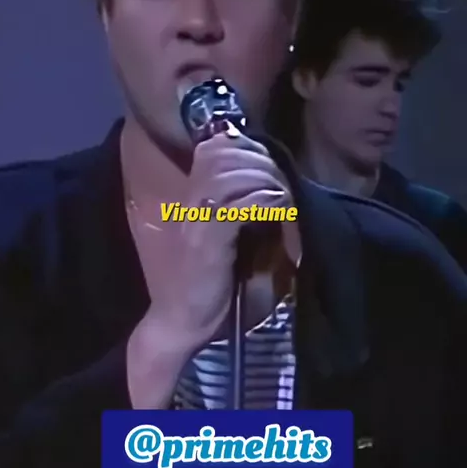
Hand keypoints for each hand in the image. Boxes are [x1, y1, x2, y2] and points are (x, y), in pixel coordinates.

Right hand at [143, 130, 294, 352]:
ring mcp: (196, 218)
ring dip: (266, 181)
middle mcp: (190, 199)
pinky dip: (264, 202)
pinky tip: (279, 211)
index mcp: (194, 194)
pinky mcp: (205, 240)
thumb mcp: (227, 234)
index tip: (272, 167)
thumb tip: (276, 182)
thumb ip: (241, 205)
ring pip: (231, 176)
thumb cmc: (210, 282)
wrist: (184, 321)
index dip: (249, 148)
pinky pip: (236, 206)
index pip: (216, 147)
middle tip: (283, 186)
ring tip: (283, 199)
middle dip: (262, 163)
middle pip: (226, 155)